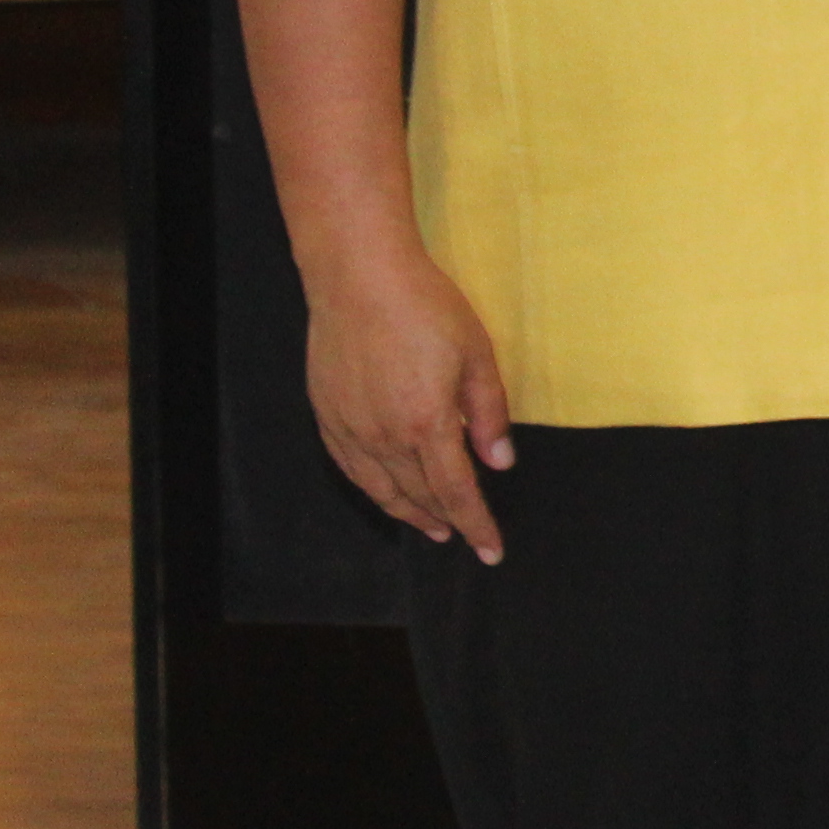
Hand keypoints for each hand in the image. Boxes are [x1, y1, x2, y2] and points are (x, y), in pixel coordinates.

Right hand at [303, 238, 513, 561]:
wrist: (359, 277)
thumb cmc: (426, 307)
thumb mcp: (477, 354)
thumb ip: (488, 413)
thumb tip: (499, 461)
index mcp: (427, 423)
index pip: (456, 491)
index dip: (476, 524)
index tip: (492, 550)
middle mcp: (385, 436)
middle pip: (420, 495)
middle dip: (447, 520)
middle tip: (466, 536)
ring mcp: (351, 429)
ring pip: (382, 489)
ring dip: (410, 513)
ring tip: (432, 527)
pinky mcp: (328, 416)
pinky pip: (352, 468)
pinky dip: (374, 489)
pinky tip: (387, 492)